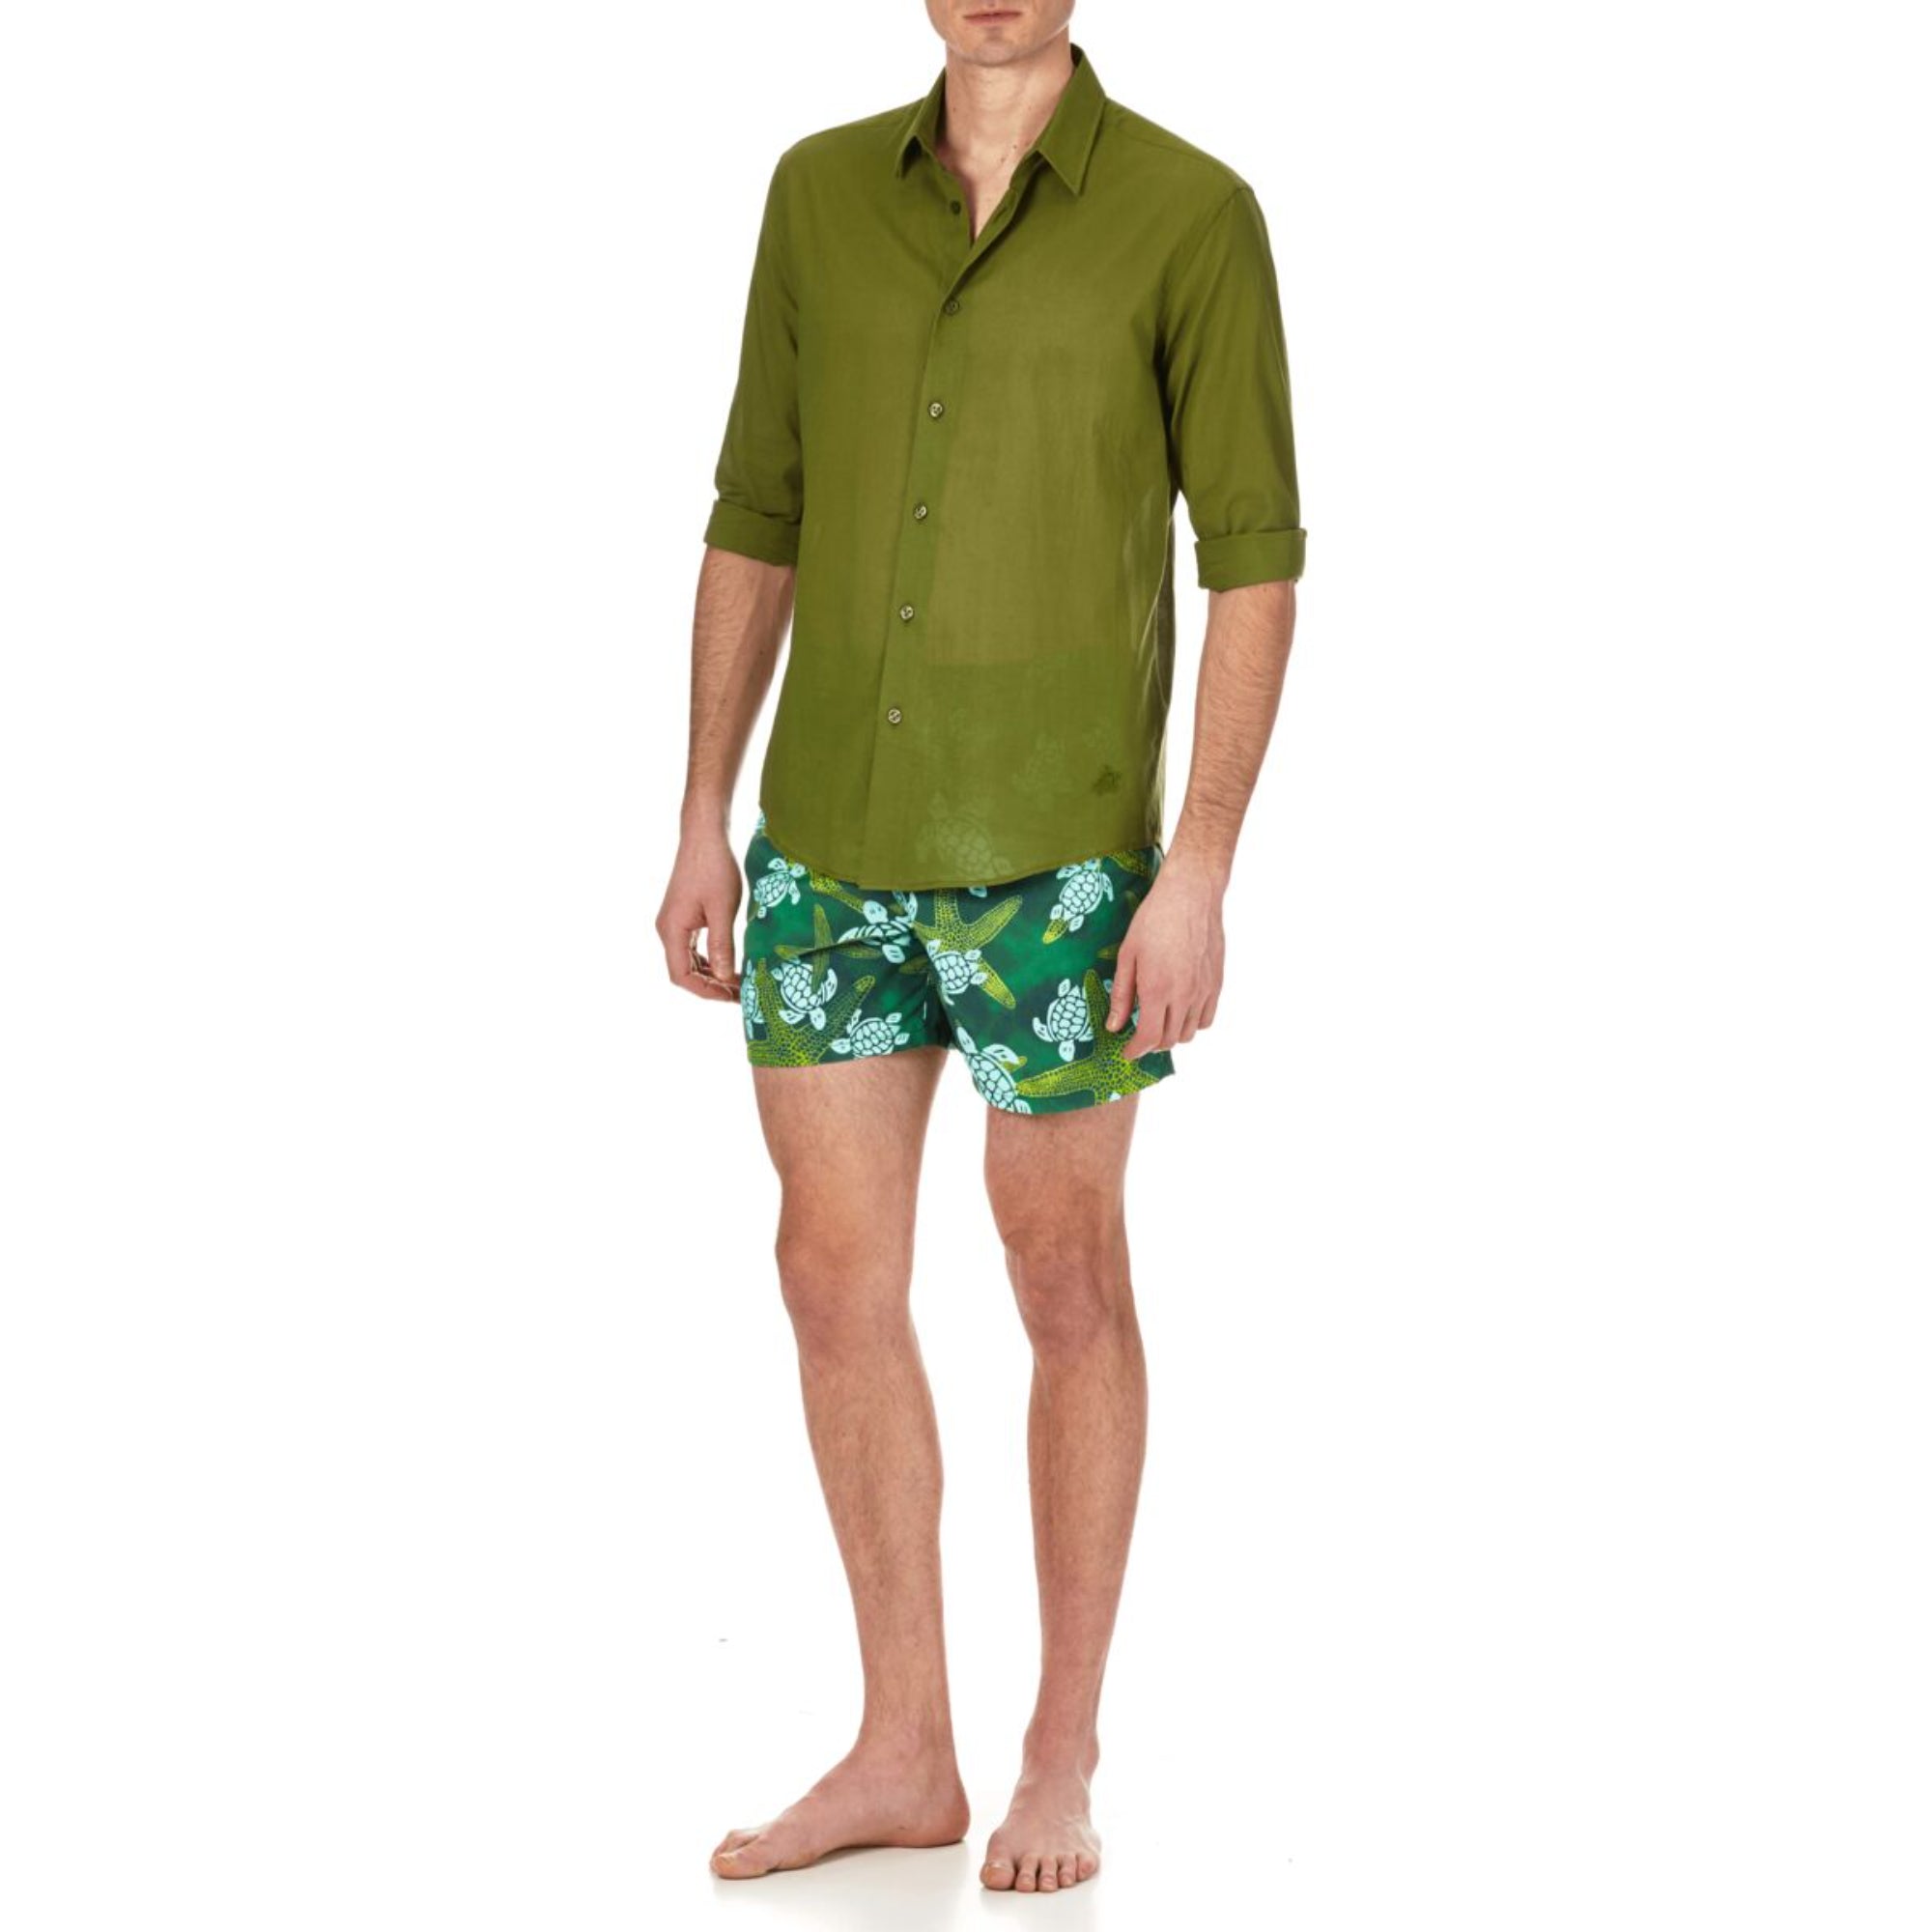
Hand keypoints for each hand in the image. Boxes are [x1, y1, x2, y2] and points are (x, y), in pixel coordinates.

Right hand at [655, 831, 742, 1001]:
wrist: (704, 836)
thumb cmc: (714, 868)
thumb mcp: (723, 910)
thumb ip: (722, 946)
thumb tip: (726, 978)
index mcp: (671, 930)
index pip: (682, 976)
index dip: (706, 991)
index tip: (732, 997)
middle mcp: (667, 930)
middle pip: (684, 972)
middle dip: (711, 986)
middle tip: (742, 992)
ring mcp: (673, 923)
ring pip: (689, 961)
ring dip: (711, 974)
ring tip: (739, 981)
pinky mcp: (682, 916)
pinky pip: (692, 948)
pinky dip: (709, 960)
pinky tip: (729, 962)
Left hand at [1105, 853, 1226, 1057]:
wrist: (1191, 894)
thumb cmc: (1154, 919)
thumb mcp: (1127, 955)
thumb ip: (1122, 994)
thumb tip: (1115, 1025)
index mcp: (1158, 989)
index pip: (1149, 1038)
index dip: (1135, 1051)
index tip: (1127, 1052)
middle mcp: (1184, 995)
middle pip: (1169, 1040)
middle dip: (1151, 1044)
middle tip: (1138, 1035)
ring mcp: (1204, 990)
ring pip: (1190, 1033)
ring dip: (1172, 1035)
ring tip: (1160, 1021)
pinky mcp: (1216, 983)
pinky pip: (1207, 1018)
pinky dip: (1193, 1023)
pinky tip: (1181, 1011)